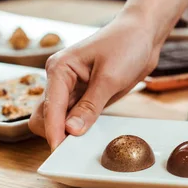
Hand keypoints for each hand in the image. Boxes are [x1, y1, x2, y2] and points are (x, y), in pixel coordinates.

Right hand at [29, 8, 160, 148]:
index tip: (59, 153)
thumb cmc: (126, 44)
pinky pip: (75, 117)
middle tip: (74, 150)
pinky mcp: (85, 95)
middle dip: (56, 133)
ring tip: (83, 145)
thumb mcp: (110, 77)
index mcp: (60, 69)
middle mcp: (60, 79)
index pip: (50, 108)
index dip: (54, 132)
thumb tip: (71, 131)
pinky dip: (79, 128)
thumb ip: (90, 106)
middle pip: (44, 117)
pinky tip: (91, 135)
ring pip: (58, 119)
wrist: (143, 34)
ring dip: (67, 133)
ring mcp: (72, 88)